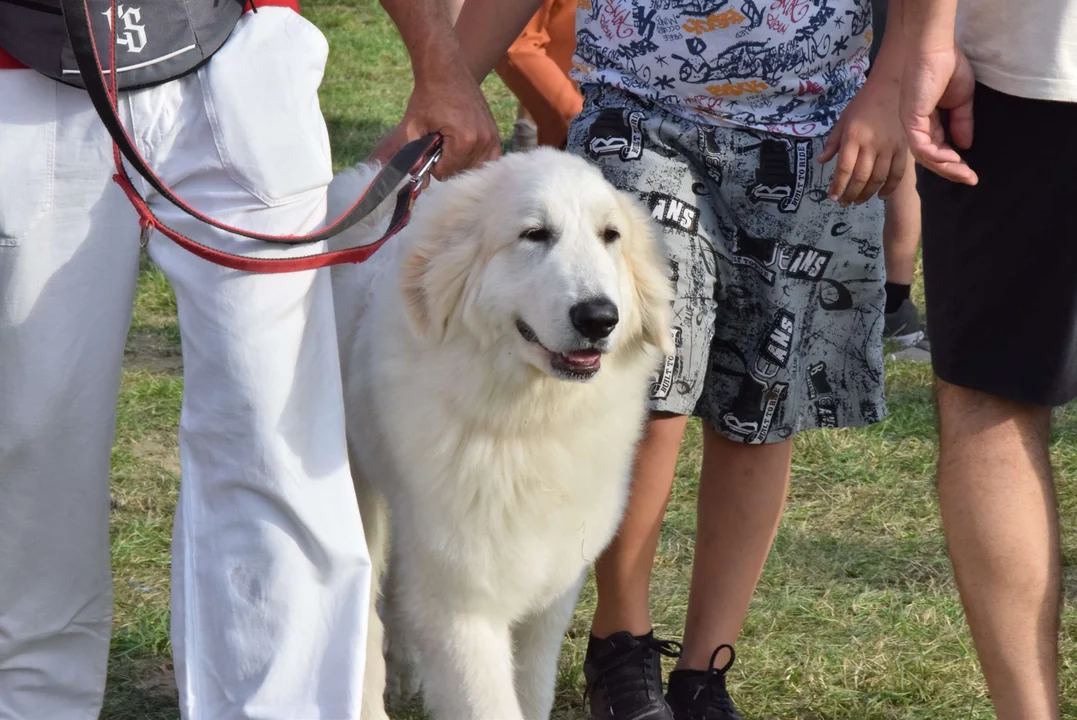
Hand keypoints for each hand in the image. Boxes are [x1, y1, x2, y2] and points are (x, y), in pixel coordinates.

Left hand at [369, 59, 499, 179]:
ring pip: (474, 169)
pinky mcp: (495, 134)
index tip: (430, 146)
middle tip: (440, 142)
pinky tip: (464, 148)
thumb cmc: (428, 96)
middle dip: (447, 163)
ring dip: (460, 161)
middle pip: (461, 172)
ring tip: (451, 142)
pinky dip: (475, 159)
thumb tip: (421, 184)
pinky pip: (488, 160)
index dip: (432, 164)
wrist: (445, 70)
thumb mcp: (413, 126)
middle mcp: (483, 141)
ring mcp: (492, 138)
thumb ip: (413, 156)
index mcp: (464, 141)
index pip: (445, 173)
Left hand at [818, 71, 907, 204]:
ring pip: (878, 179)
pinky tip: (880, 196)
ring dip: (866, 194)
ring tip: (857, 201)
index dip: (837, 186)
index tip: (832, 196)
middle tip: (843, 203)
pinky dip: (889, 188)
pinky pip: (897, 174)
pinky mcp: (904, 148)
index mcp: (854, 137)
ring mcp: (890, 147)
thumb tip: (822, 161)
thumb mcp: (843, 119)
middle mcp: (872, 144)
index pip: (844, 168)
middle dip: (850, 194)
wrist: (893, 86)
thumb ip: (833, 142)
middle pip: (860, 177)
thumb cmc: (864, 102)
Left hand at [900, 46, 977, 184]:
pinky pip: (922, 146)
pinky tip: (954, 159)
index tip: (970, 173)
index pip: (939, 149)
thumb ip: (962, 122)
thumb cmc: (947, 67)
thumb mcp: (962, 100)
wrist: (935, 50)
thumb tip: (965, 145)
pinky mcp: (911, 121)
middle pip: (932, 157)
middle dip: (951, 170)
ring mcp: (912, 125)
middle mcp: (917, 127)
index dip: (954, 162)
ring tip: (964, 173)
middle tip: (969, 180)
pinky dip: (937, 156)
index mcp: (928, 122)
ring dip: (946, 167)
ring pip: (926, 156)